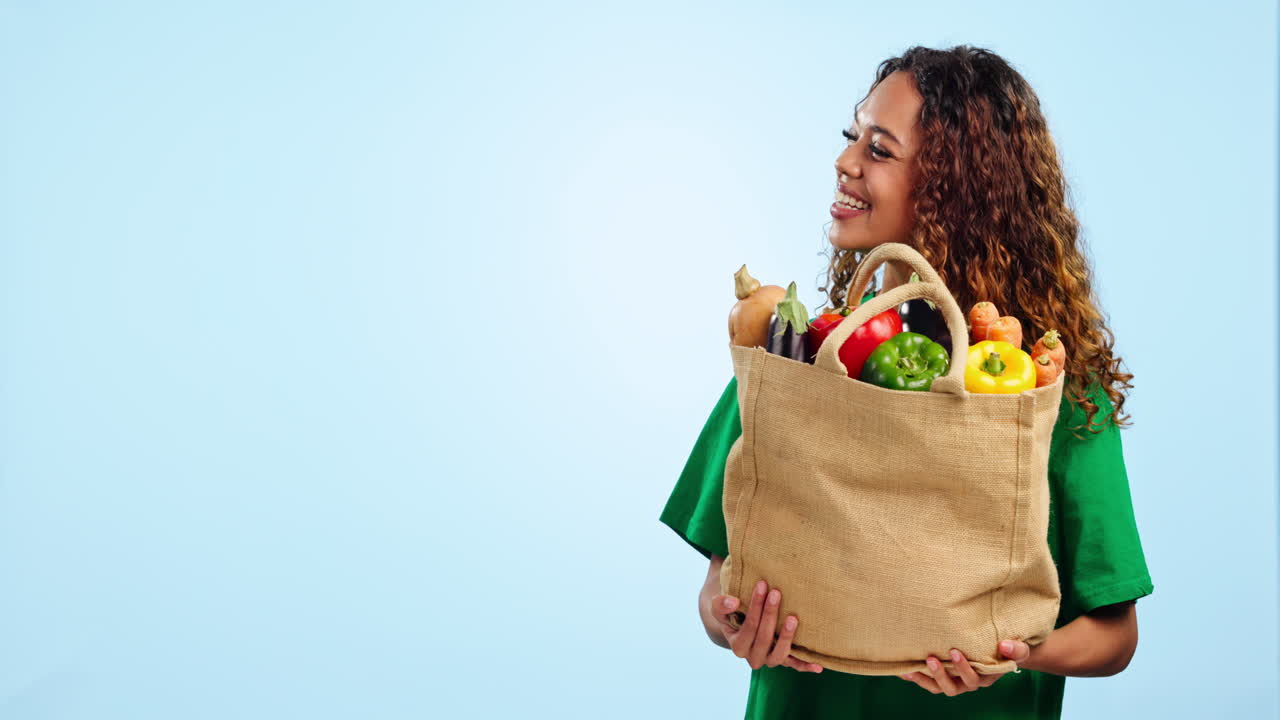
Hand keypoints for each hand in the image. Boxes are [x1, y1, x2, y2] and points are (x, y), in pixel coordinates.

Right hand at [711, 580, 823, 673]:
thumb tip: (733, 602)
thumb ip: (721, 604)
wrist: (739, 624)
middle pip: (764, 639)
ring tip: (793, 619)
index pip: (748, 626)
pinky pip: (794, 665)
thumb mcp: (719, 607)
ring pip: (779, 655)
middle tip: (776, 593)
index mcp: (737, 646)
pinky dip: (805, 666)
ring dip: (786, 638)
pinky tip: (818, 666)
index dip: (755, 606)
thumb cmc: (731, 612)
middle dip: (770, 615)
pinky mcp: (783, 660)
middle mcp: (753, 657)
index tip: (762, 585)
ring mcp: (770, 660)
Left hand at [899, 640, 1030, 695]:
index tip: (954, 651)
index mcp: (985, 677)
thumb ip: (1016, 649)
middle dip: (941, 675)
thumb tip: (1006, 645)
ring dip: (923, 679)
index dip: (963, 669)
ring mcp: (955, 681)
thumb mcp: (1018, 649)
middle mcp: (968, 683)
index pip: (973, 679)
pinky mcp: (944, 676)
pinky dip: (916, 676)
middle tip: (931, 658)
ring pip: (938, 688)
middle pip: (953, 687)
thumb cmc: (1009, 649)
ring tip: (909, 669)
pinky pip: (929, 682)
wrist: (1002, 650)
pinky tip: (902, 669)